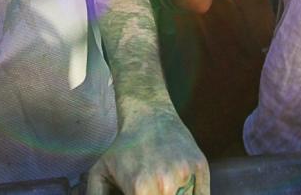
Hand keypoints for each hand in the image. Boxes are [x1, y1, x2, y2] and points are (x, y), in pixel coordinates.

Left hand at [86, 109, 208, 194]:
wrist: (148, 114)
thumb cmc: (123, 148)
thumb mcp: (100, 173)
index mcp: (139, 189)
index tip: (138, 193)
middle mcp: (165, 185)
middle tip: (149, 189)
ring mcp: (186, 176)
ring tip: (163, 185)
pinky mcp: (201, 167)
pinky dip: (193, 194)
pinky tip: (178, 187)